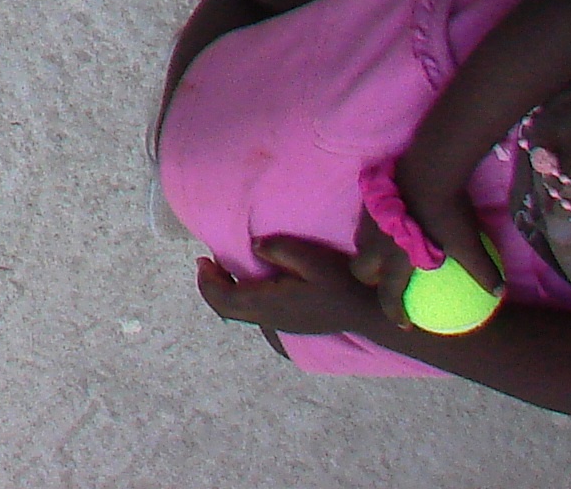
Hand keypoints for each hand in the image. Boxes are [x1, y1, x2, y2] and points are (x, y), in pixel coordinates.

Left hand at [198, 237, 384, 340]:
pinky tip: (246, 282)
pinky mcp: (289, 323)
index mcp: (271, 303)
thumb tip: (253, 246)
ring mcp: (280, 324)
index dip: (207, 282)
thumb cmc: (340, 281)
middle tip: (205, 262)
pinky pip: (253, 313)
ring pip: (240, 313)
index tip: (203, 260)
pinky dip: (239, 298)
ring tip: (220, 269)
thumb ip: (280, 250)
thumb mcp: (312, 258)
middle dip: (210, 287)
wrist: (367, 312)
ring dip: (224, 293)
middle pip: (228, 310)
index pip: (225, 300)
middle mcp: (271, 318)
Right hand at [366, 173, 499, 315]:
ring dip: (370, 251)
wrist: (429, 168)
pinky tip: (392, 220)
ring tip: (386, 250)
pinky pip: (367, 220)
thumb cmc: (445, 210)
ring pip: (361, 242)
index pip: (388, 292)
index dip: (393, 310)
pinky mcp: (370, 197)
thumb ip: (483, 270)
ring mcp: (370, 218)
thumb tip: (500, 292)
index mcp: (395, 258)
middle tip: (385, 281)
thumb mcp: (468, 243)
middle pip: (360, 267)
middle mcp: (376, 241)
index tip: (403, 322)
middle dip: (369, 278)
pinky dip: (376, 227)